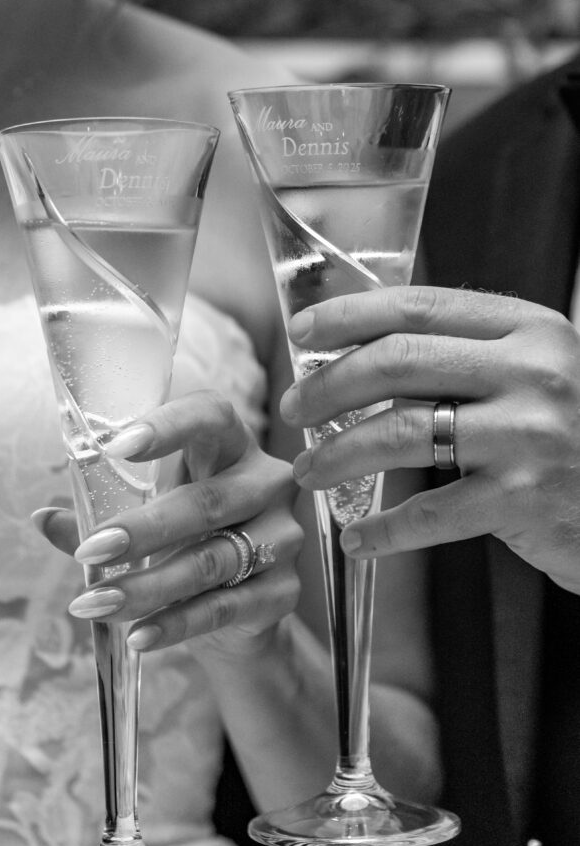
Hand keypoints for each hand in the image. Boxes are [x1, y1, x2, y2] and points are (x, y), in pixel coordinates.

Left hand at [34, 390, 302, 650]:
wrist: (239, 609)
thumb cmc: (187, 539)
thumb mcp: (143, 517)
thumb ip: (98, 517)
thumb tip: (42, 518)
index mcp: (231, 445)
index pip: (210, 416)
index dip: (168, 426)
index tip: (116, 447)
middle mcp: (267, 483)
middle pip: (209, 501)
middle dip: (143, 529)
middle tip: (91, 552)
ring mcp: (283, 537)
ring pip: (214, 560)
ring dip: (148, 586)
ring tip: (94, 605)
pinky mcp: (285, 590)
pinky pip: (226, 607)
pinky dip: (177, 624)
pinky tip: (138, 636)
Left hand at [280, 285, 579, 593]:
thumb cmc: (574, 438)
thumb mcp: (537, 374)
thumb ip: (469, 357)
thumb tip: (363, 354)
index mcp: (529, 327)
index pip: (418, 306)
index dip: (348, 316)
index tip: (302, 332)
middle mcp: (533, 370)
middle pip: (396, 362)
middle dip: (328, 386)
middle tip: (294, 411)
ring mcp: (530, 434)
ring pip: (399, 434)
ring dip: (337, 456)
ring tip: (310, 473)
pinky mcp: (525, 496)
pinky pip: (429, 512)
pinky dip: (382, 530)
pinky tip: (357, 539)